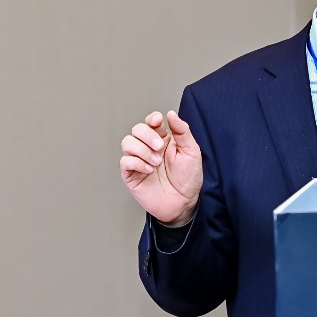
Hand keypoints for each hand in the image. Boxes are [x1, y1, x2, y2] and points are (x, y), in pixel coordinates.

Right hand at [121, 110, 202, 226]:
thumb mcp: (191, 151)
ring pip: (127, 143)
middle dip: (147, 135)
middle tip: (159, 147)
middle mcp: (148, 148)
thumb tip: (171, 114)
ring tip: (156, 162)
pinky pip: (125, 162)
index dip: (152, 119)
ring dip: (142, 150)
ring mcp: (138, 161)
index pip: (151, 122)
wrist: (184, 203)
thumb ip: (182, 131)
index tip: (158, 122)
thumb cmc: (188, 178)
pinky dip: (137, 163)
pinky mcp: (131, 175)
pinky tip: (149, 170)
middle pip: (137, 130)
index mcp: (163, 140)